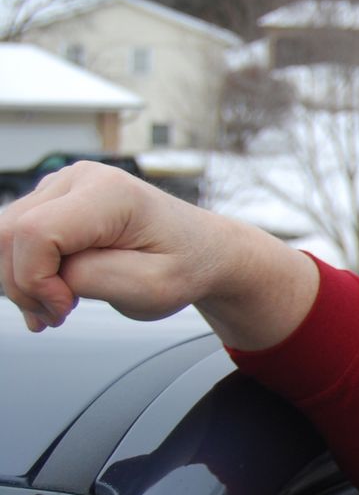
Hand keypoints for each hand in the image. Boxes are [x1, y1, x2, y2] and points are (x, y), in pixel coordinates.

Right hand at [0, 161, 316, 348]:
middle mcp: (79, 179)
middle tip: (58, 315)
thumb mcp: (152, 287)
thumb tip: (44, 275)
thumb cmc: (187, 265)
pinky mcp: (53, 203)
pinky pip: (14, 238)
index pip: (35, 233)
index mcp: (109, 193)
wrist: (203, 251)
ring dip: (21, 281)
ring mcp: (62, 187)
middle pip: (8, 233)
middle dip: (22, 285)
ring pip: (3, 236)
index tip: (65, 309)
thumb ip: (92, 278)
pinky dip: (24, 272)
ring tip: (60, 307)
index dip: (36, 279)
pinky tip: (53, 295)